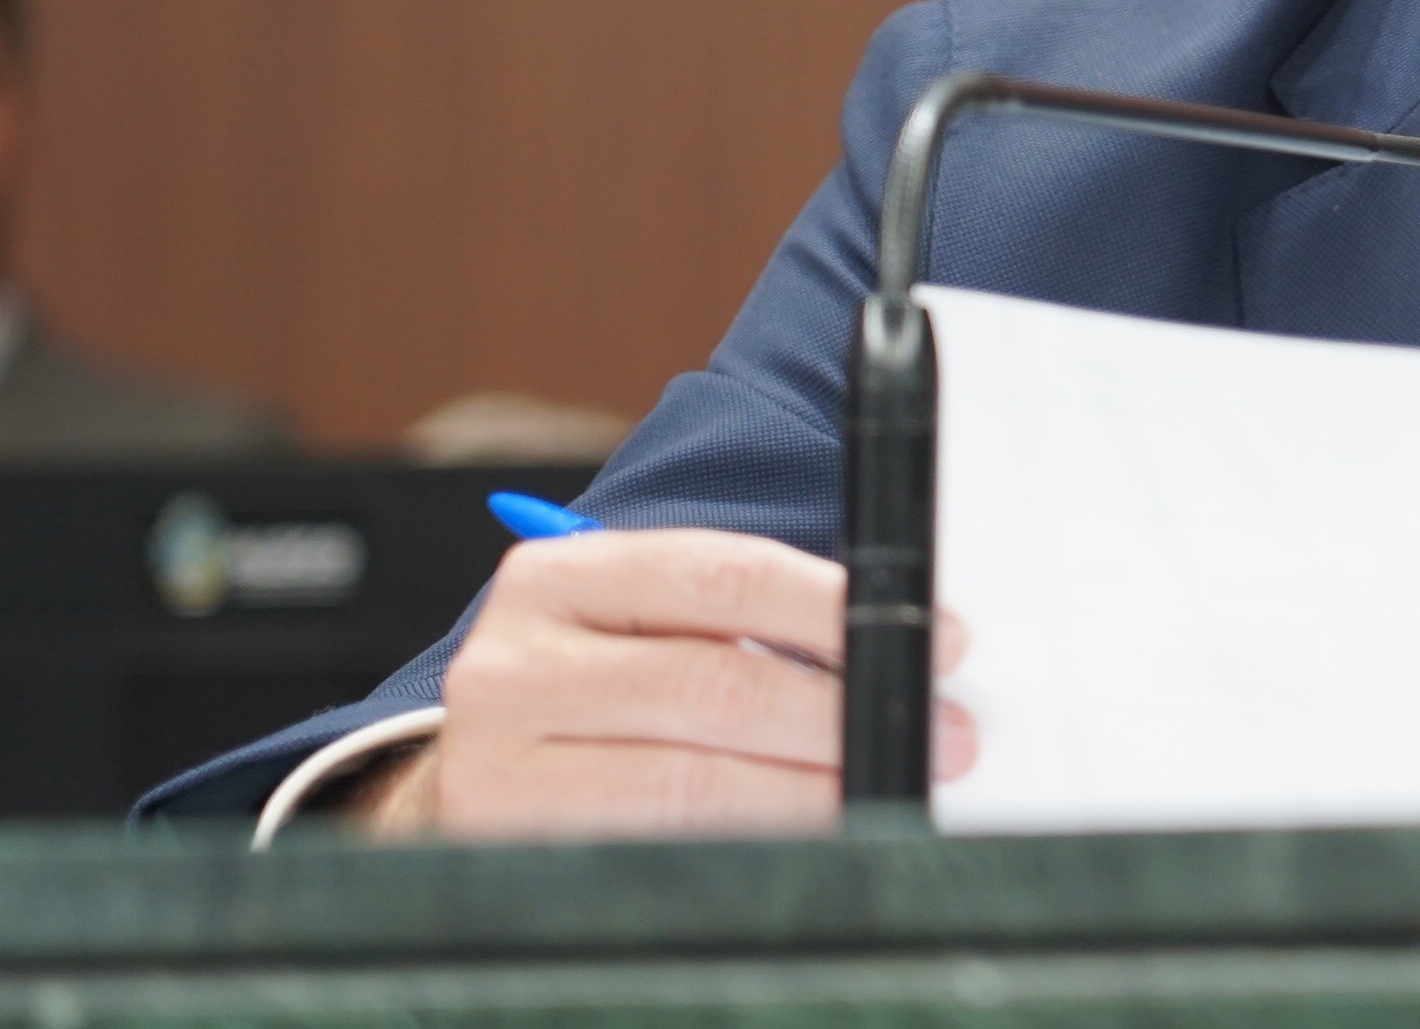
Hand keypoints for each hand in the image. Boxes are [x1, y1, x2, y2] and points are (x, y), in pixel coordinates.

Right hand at [351, 529, 973, 837]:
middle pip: (716, 688)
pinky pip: (665, 853)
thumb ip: (744, 614)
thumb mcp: (644, 619)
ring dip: (816, 791)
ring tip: (889, 787)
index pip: (724, 574)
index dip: (840, 608)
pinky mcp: (515, 853)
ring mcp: (498, 769)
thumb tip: (896, 643)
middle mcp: (513, 668)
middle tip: (940, 732)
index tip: (936, 637)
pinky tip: (811, 835)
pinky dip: (756, 844)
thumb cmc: (594, 686)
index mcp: (557, 576)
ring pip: (694, 784)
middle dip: (845, 714)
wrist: (470, 776)